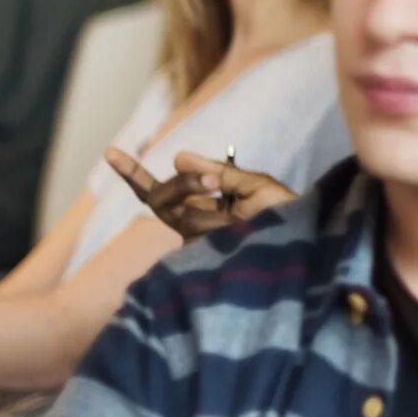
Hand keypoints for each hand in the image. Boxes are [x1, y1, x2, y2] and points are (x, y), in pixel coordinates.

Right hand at [105, 147, 295, 239]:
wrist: (308, 250)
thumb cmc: (286, 218)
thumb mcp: (258, 186)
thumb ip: (220, 173)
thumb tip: (178, 157)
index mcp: (201, 207)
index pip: (160, 191)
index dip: (133, 174)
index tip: (109, 152)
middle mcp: (192, 227)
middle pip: (162, 199)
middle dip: (182, 186)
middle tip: (212, 183)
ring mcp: (196, 246)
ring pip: (182, 218)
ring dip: (210, 212)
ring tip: (241, 217)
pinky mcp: (202, 264)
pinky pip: (197, 239)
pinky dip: (216, 229)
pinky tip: (236, 234)